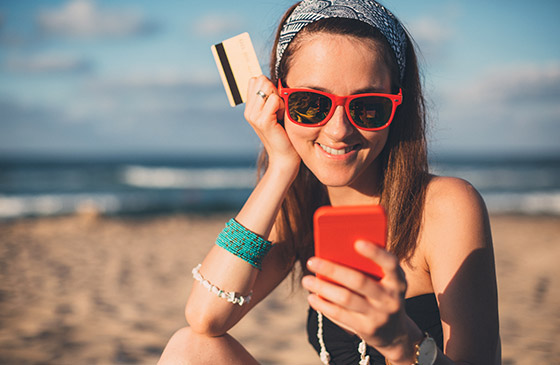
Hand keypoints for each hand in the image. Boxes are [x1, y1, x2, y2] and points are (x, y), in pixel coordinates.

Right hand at [244, 75, 299, 173]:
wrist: (285, 157)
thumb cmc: (284, 134)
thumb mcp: (276, 112)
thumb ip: (271, 96)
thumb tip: (275, 80)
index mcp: (250, 108)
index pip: (256, 79)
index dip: (270, 86)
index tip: (276, 104)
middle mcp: (249, 111)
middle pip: (261, 80)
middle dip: (275, 90)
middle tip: (279, 110)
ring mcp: (253, 116)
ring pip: (268, 87)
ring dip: (279, 99)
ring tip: (280, 115)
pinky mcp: (262, 121)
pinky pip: (275, 99)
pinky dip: (282, 107)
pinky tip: (281, 119)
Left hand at [302, 240, 418, 359]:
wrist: (395, 332)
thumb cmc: (383, 294)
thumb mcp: (385, 280)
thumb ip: (368, 267)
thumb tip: (334, 251)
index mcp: (397, 280)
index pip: (390, 263)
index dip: (375, 253)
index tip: (356, 242)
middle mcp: (391, 298)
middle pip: (359, 281)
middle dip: (333, 270)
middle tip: (311, 261)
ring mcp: (379, 316)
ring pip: (346, 299)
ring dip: (323, 288)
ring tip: (306, 280)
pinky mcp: (366, 330)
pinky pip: (340, 315)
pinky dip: (323, 305)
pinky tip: (312, 297)